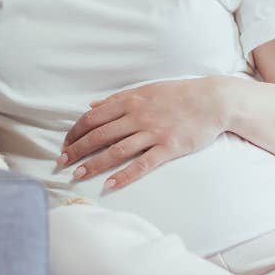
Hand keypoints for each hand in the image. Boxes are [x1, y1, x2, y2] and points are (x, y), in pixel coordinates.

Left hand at [55, 77, 230, 191]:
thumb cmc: (180, 94)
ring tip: (77, 175)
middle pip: (99, 135)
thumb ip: (119, 98)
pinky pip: (143, 164)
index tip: (65, 144)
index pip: (94, 118)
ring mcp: (154, 133)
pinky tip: (110, 185)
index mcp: (131, 101)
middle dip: (77, 150)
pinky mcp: (169, 147)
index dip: (76, 132)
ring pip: (116, 151)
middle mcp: (138, 116)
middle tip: (61, 163)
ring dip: (94, 164)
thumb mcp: (147, 89)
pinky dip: (125, 175)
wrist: (214, 100)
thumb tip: (92, 105)